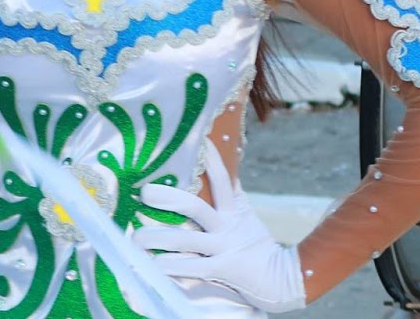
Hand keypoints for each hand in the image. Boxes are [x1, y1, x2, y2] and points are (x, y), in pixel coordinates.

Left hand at [134, 143, 306, 312]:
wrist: (284, 279)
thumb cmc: (256, 245)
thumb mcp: (245, 216)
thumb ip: (231, 194)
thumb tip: (223, 163)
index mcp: (234, 209)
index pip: (222, 179)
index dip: (211, 159)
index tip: (198, 140)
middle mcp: (227, 225)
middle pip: (195, 206)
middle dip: (168, 199)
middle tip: (145, 192)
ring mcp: (224, 247)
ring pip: (186, 239)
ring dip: (158, 238)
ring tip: (135, 238)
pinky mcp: (222, 270)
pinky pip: (191, 268)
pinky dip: (172, 266)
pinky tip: (154, 266)